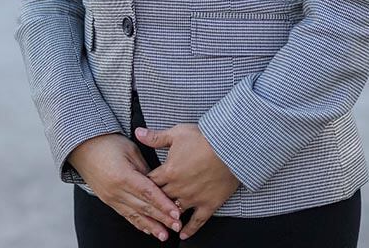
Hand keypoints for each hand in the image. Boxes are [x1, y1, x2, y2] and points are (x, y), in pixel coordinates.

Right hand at [67, 133, 183, 240]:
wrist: (84, 147)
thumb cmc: (109, 143)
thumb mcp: (130, 149)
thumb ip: (145, 168)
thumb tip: (158, 183)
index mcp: (123, 175)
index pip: (148, 193)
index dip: (163, 204)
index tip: (176, 212)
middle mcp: (116, 191)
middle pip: (143, 207)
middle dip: (162, 218)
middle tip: (177, 226)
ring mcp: (111, 198)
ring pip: (135, 215)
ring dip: (151, 226)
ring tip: (164, 235)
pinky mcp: (108, 201)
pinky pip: (125, 214)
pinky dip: (138, 223)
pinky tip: (148, 230)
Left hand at [135, 123, 240, 239]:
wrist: (230, 147)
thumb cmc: (204, 138)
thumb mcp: (177, 133)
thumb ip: (156, 137)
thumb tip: (138, 133)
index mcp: (169, 171)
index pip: (150, 183)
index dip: (143, 185)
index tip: (139, 189)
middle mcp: (178, 188)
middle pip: (160, 199)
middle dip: (153, 203)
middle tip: (147, 208)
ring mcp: (193, 198)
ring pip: (175, 213)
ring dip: (168, 218)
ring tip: (163, 222)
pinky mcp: (208, 204)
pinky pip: (196, 222)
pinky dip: (189, 230)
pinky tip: (183, 235)